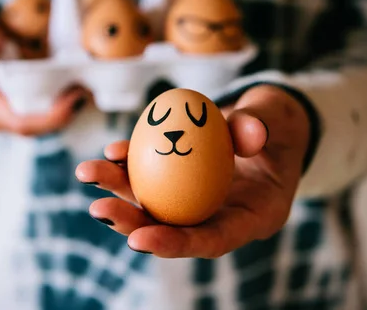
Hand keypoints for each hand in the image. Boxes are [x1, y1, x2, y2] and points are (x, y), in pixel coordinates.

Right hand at [0, 6, 89, 135]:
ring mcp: (4, 115)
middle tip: (86, 91)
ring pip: (41, 125)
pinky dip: (60, 107)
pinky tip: (76, 91)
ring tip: (85, 91)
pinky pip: (41, 116)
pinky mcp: (15, 109)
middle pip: (37, 128)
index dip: (52, 117)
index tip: (76, 98)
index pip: (21, 123)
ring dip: (65, 113)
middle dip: (65, 115)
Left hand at [75, 85, 309, 257]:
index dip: (174, 244)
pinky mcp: (181, 179)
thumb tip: (251, 133)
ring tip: (88, 173)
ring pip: (154, 203)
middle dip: (132, 222)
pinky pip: (151, 176)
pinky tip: (111, 151)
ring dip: (117, 191)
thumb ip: (263, 127)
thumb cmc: (278, 126)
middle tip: (99, 209)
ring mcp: (197, 198)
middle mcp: (219, 214)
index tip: (138, 239)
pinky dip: (129, 165)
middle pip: (173, 228)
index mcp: (251, 218)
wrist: (267, 121)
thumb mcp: (277, 123)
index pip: (212, 240)